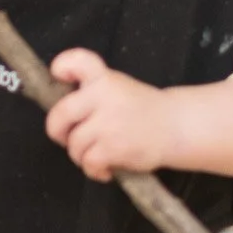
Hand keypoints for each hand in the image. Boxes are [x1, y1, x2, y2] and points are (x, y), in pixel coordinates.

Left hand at [44, 49, 171, 181]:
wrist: (174, 127)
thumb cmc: (140, 108)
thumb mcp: (118, 87)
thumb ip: (91, 91)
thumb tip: (61, 114)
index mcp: (104, 77)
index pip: (76, 61)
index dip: (61, 67)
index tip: (59, 76)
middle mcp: (104, 95)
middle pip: (59, 115)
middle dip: (58, 131)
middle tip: (68, 136)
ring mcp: (108, 122)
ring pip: (74, 144)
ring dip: (81, 154)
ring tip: (97, 152)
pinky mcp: (113, 147)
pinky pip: (88, 163)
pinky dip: (94, 171)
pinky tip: (105, 168)